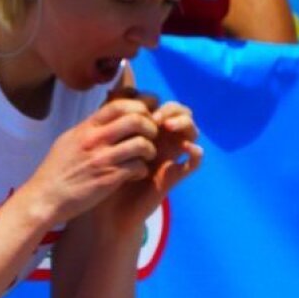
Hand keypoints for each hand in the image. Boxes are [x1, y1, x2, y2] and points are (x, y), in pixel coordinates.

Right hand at [23, 98, 159, 224]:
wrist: (45, 197)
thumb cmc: (56, 170)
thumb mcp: (69, 140)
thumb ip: (89, 127)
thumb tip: (106, 116)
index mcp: (86, 127)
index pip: (119, 104)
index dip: (138, 106)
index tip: (143, 117)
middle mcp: (95, 139)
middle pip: (135, 119)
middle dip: (150, 126)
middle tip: (151, 136)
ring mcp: (102, 159)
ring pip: (141, 144)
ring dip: (150, 150)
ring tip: (146, 156)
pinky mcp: (108, 179)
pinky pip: (138, 167)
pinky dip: (142, 170)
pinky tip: (136, 173)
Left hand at [92, 101, 202, 235]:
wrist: (103, 210)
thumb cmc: (102, 173)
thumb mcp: (105, 141)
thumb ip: (110, 116)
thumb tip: (108, 87)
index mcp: (146, 130)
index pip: (161, 103)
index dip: (154, 99)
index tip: (138, 101)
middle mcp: (161, 141)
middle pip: (180, 114)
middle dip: (172, 109)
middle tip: (156, 116)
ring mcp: (169, 157)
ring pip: (191, 133)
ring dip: (184, 125)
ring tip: (168, 126)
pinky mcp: (172, 176)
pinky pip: (193, 163)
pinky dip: (196, 154)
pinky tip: (188, 149)